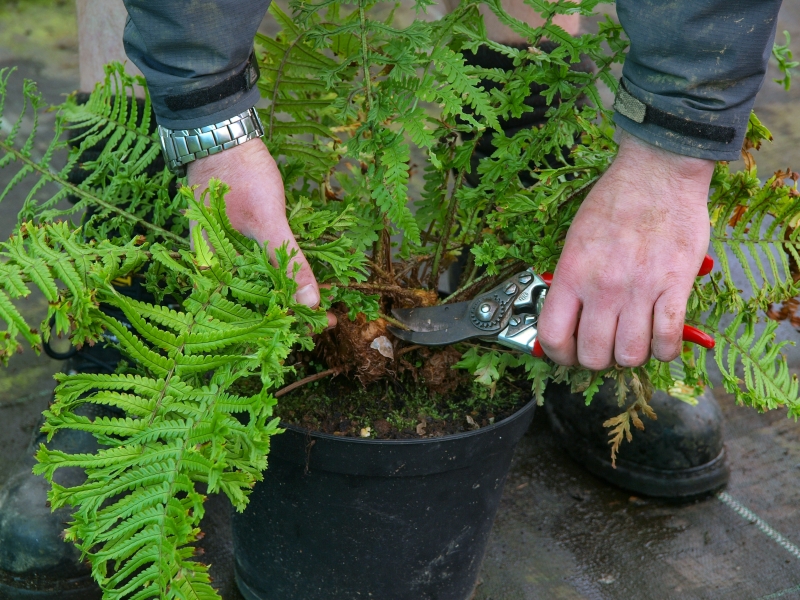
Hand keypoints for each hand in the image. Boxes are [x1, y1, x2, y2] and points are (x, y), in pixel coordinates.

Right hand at [186, 138, 322, 309]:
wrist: (223, 136)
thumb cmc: (239, 176)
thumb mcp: (268, 220)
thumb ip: (288, 262)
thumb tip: (311, 304)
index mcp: (213, 271)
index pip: (254, 313)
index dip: (291, 323)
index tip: (323, 325)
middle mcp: (215, 270)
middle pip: (259, 304)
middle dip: (295, 313)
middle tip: (330, 319)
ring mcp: (226, 256)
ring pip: (262, 288)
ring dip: (291, 296)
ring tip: (323, 305)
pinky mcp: (238, 243)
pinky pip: (262, 269)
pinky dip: (284, 277)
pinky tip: (303, 281)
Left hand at [536, 132, 714, 368]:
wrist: (657, 171)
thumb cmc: (614, 202)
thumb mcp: (575, 240)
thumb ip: (571, 281)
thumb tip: (567, 317)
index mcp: (571, 274)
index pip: (553, 337)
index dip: (559, 356)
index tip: (568, 354)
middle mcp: (602, 287)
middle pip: (594, 355)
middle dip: (598, 359)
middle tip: (605, 346)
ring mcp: (639, 289)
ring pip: (630, 355)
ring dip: (631, 355)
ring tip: (634, 339)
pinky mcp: (675, 286)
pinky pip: (667, 340)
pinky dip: (665, 350)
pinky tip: (662, 338)